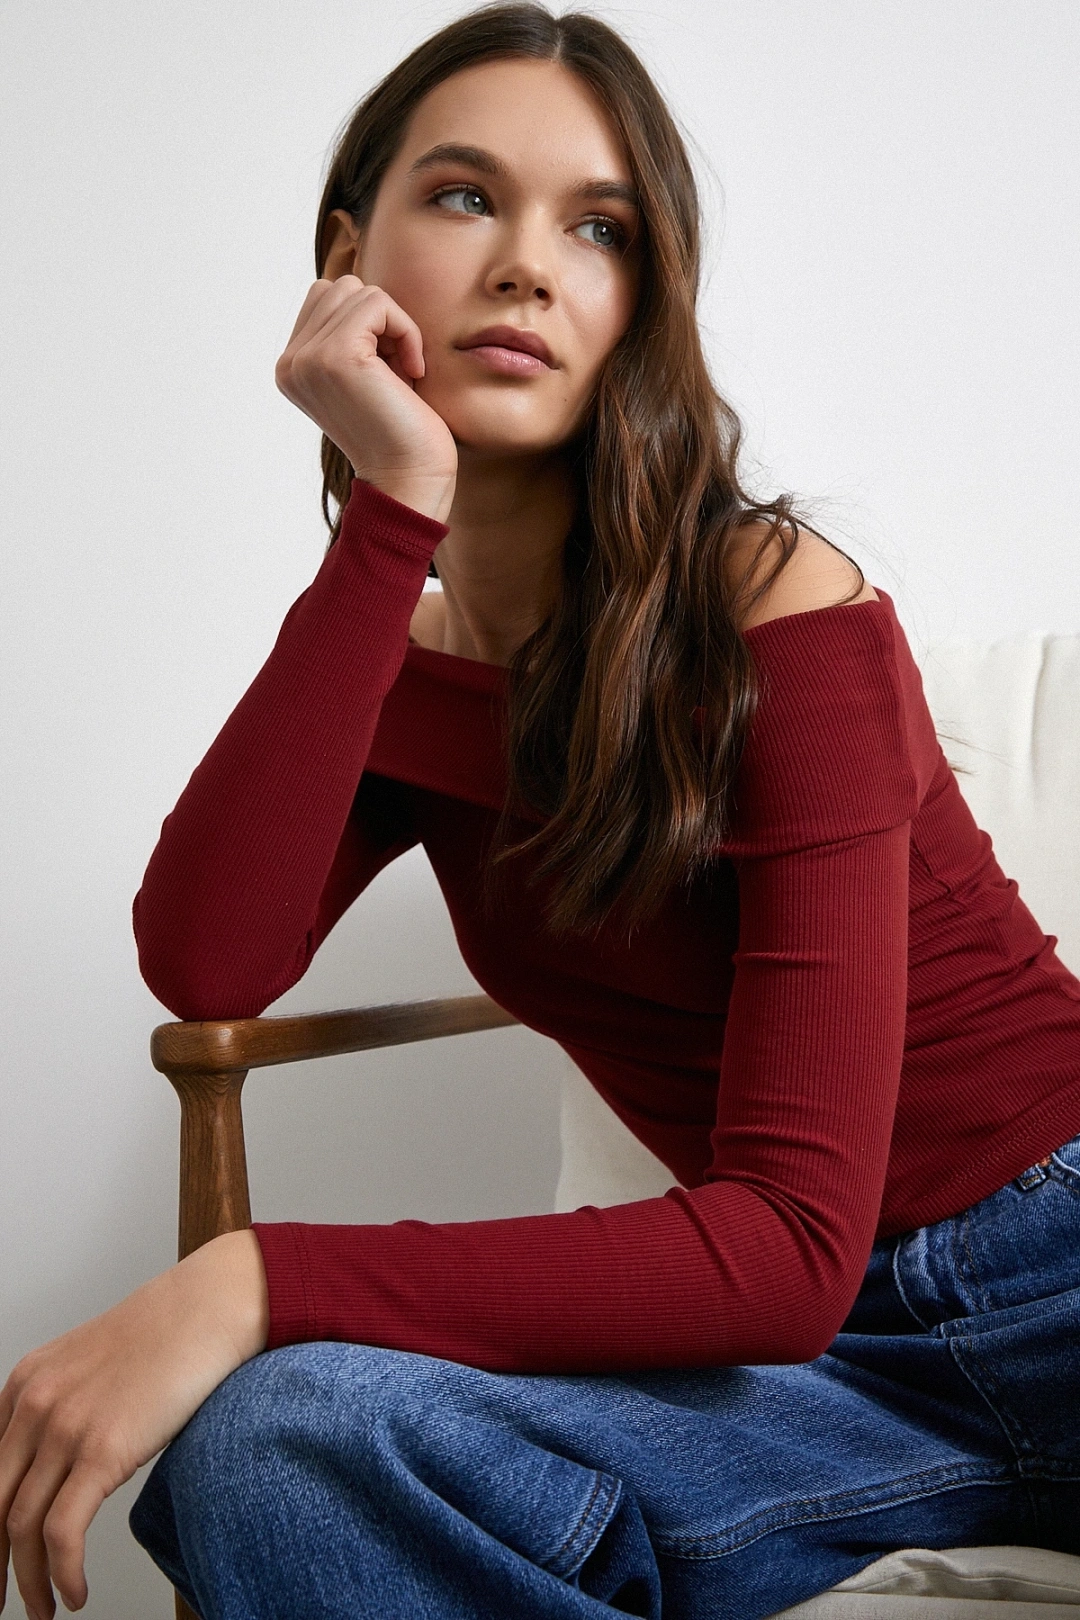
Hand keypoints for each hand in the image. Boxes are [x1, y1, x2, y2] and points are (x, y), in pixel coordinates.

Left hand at [0, 1230, 267, 1618]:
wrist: (211, 1306)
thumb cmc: (169, 1336)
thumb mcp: (93, 1367)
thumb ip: (63, 1408)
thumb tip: (60, 1469)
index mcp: (25, 1384)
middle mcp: (33, 1404)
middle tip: (0, 1599)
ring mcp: (65, 1426)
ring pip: (21, 1528)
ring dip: (29, 1582)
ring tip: (45, 1609)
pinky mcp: (103, 1449)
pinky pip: (61, 1533)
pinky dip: (61, 1574)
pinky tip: (76, 1591)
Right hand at [276, 276, 457, 522]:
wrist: (409, 481)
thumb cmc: (402, 432)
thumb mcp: (366, 375)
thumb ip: (350, 335)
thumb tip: (359, 289)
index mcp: (292, 368)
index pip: (324, 298)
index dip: (368, 323)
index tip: (388, 370)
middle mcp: (290, 363)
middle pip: (339, 287)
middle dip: (379, 320)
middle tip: (398, 368)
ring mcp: (308, 358)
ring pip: (358, 290)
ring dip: (394, 325)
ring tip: (404, 371)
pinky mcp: (336, 355)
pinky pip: (378, 303)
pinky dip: (406, 331)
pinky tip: (413, 372)